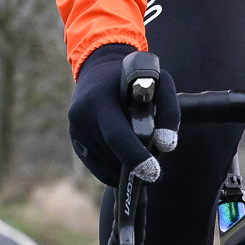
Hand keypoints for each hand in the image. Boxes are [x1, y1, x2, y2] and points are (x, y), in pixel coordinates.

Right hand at [67, 44, 179, 185]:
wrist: (100, 71)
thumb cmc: (134, 78)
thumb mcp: (157, 81)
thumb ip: (168, 111)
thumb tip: (166, 146)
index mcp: (99, 98)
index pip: (116, 135)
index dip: (135, 156)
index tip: (153, 172)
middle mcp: (82, 115)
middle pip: (113, 153)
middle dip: (135, 164)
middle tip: (155, 172)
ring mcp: (76, 131)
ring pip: (107, 164)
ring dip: (126, 166)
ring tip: (141, 152)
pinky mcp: (75, 142)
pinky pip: (98, 169)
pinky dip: (115, 171)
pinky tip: (128, 162)